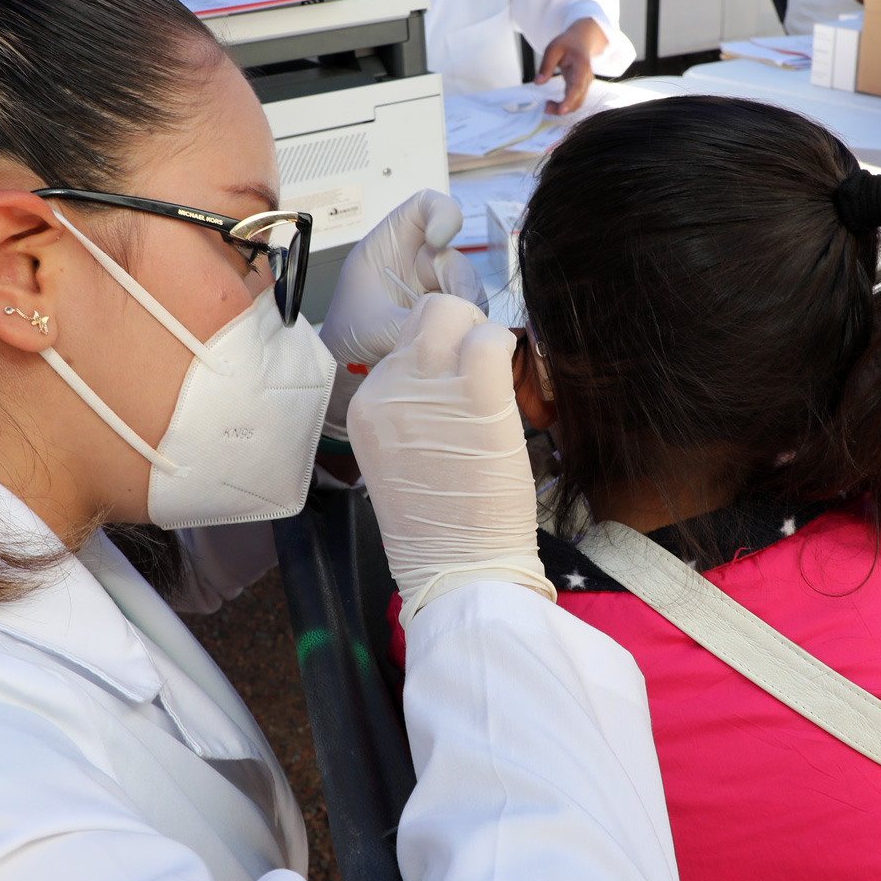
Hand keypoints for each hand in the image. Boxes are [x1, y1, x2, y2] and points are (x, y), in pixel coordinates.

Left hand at [319, 189, 485, 441]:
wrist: (347, 364)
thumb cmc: (347, 333)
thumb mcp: (372, 326)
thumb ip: (412, 324)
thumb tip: (450, 327)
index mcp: (391, 244)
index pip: (426, 206)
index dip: (442, 213)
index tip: (439, 239)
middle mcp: (418, 258)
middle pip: (455, 258)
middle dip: (460, 288)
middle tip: (457, 317)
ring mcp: (435, 283)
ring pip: (469, 287)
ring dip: (466, 313)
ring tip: (450, 341)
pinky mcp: (448, 308)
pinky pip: (470, 311)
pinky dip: (468, 328)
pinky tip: (455, 345)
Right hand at [347, 294, 552, 625]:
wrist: (457, 568)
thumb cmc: (439, 526)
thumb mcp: (399, 460)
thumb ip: (409, 412)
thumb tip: (442, 378)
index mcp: (367, 406)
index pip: (403, 344)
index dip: (438, 352)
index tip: (457, 377)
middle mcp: (388, 389)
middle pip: (426, 314)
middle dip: (460, 329)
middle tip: (483, 366)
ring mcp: (429, 389)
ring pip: (457, 313)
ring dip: (483, 336)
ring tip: (499, 380)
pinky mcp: (475, 397)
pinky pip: (491, 338)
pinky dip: (507, 349)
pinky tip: (513, 384)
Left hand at [538, 17, 607, 114]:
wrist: (581, 41)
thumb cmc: (567, 44)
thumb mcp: (553, 49)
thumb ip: (546, 66)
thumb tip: (538, 82)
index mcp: (581, 66)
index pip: (576, 86)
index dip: (569, 100)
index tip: (561, 111)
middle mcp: (586, 78)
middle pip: (578, 99)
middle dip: (562, 108)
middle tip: (545, 108)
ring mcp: (586, 84)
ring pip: (577, 103)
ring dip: (563, 109)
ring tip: (547, 105)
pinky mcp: (582, 88)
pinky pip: (575, 101)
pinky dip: (565, 105)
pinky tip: (553, 103)